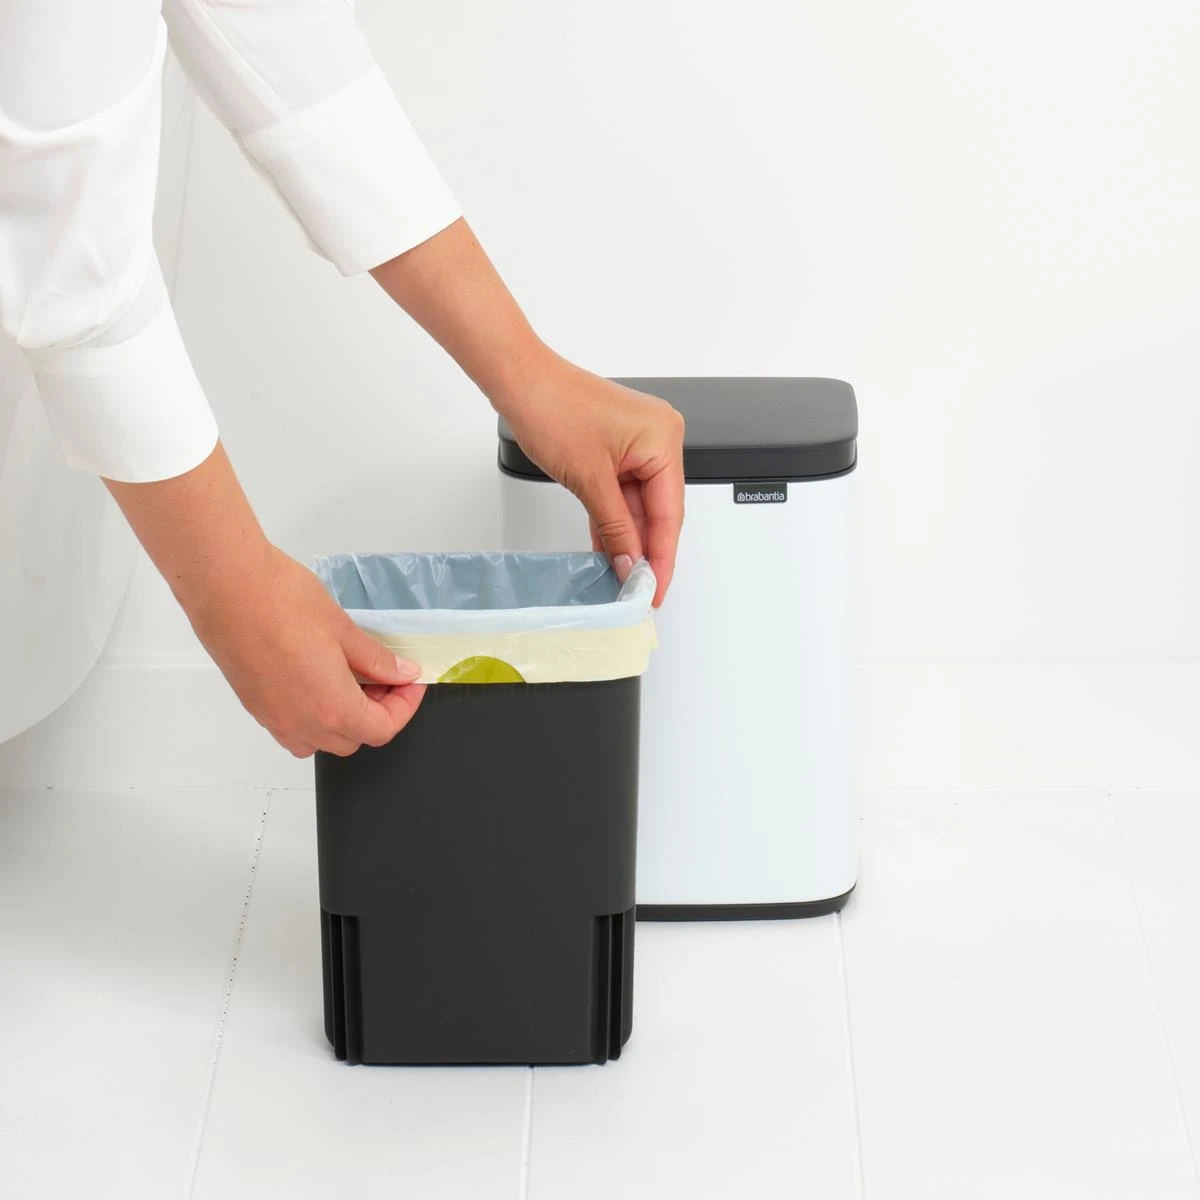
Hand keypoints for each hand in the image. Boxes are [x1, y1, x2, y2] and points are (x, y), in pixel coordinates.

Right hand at [104, 444, 424, 758]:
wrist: (226, 586)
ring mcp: (273, 718)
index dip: (404, 707)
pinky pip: (292, 728)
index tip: (409, 682)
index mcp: (331, 707)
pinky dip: (313, 716)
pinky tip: (318, 679)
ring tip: (351, 680)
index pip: (382, 730)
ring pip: (320, 741)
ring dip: (343, 721)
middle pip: (353, 741)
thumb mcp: (343, 629)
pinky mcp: (254, 705)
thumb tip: (401, 673)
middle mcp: (300, 723)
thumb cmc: (282, 600)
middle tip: (384, 677)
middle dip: (376, 714)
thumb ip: (376, 659)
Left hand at [369, 224, 684, 603]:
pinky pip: (624, 493)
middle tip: (640, 590)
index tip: (656, 589)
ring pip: (639, 505)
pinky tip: (611, 550)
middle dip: (646, 551)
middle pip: (659, 510)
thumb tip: (630, 562)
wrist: (519, 380)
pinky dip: (615, 521)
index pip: (670, 513)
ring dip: (629, 539)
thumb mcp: (589, 480)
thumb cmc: (552, 407)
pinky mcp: (618, 447)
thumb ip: (615, 527)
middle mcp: (658, 437)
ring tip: (623, 577)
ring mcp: (638, 442)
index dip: (663, 556)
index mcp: (663, 439)